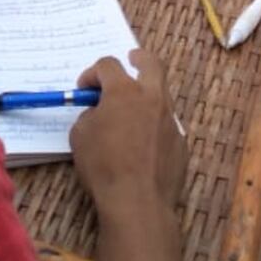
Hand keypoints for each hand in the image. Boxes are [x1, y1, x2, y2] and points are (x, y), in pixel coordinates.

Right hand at [71, 49, 185, 215]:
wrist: (137, 203)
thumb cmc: (103, 166)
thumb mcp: (80, 136)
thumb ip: (89, 115)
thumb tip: (98, 113)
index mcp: (124, 91)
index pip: (108, 65)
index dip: (93, 73)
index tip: (84, 88)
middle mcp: (152, 97)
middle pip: (150, 62)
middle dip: (138, 58)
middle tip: (131, 60)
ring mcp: (170, 120)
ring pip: (162, 94)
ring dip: (147, 95)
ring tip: (132, 111)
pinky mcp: (180, 143)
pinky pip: (166, 125)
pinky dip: (154, 126)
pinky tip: (143, 146)